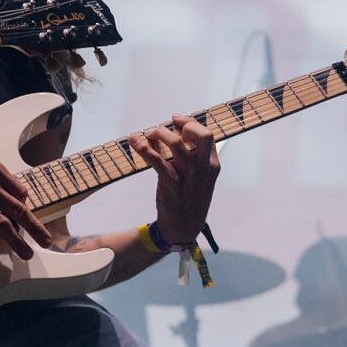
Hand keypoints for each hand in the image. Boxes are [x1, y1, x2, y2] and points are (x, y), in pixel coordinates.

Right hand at [0, 136, 53, 259]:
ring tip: (26, 253)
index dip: (26, 207)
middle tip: (46, 241)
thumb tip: (14, 192)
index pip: (21, 193)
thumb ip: (0, 177)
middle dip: (34, 228)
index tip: (29, 219)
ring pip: (1, 223)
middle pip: (18, 211)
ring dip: (16, 241)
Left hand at [130, 113, 219, 246]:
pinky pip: (157, 160)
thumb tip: (172, 132)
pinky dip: (143, 148)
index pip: (208, 135)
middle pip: (202, 135)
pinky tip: (134, 141)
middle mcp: (202, 169)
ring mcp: (188, 176)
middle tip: (168, 124)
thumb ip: (190, 157)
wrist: (183, 227)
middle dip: (185, 124)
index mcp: (212, 166)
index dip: (191, 123)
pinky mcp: (171, 184)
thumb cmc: (188, 198)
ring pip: (176, 144)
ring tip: (149, 134)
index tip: (176, 119)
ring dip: (160, 133)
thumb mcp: (198, 178)